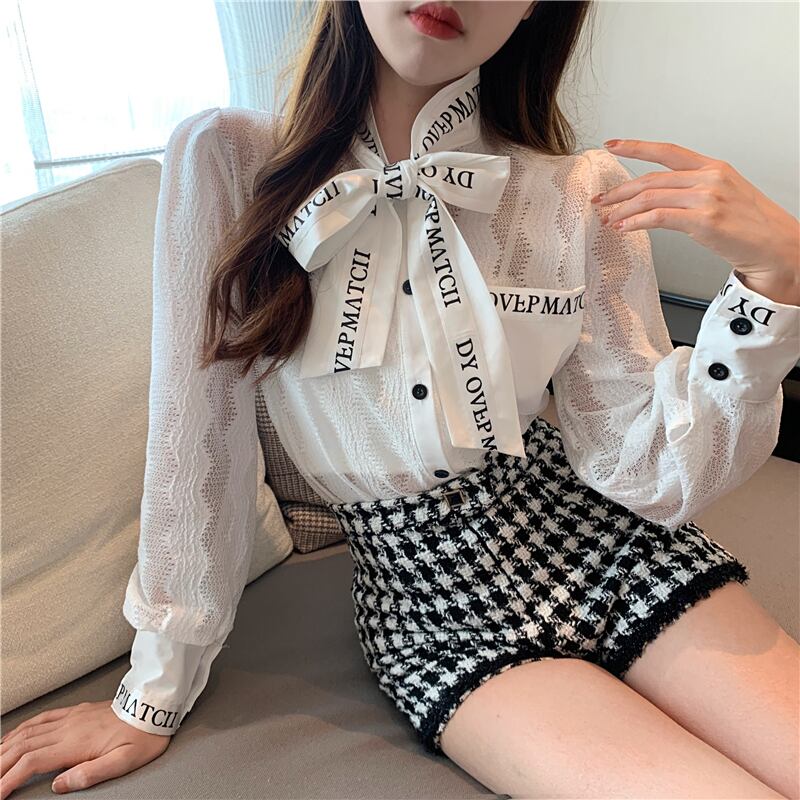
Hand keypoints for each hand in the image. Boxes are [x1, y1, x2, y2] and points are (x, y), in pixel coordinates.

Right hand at [0, 700, 170, 797]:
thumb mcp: (124, 762)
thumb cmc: (143, 735)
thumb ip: (90, 774)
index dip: (9, 779)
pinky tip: (13, 735)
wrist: (154, 707)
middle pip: (22, 747)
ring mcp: (71, 717)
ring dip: (5, 747)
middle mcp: (69, 727)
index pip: (31, 763)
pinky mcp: (77, 711)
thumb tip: (59, 785)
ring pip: (27, 731)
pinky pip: (42, 717)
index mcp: (76, 742)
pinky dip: (22, 728)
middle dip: (0, 765)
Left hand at [591, 139, 799, 297]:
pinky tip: (624, 228)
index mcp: (713, 168)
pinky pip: (659, 217)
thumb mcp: (724, 196)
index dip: (636, 146)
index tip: (612, 145)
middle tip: (601, 200)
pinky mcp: (704, 220)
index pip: (667, 150)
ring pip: (651, 197)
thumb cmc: (751, 226)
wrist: (776, 246)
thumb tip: (659, 198)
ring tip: (609, 219)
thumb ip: (694, 190)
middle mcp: (709, 178)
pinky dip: (636, 223)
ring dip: (623, 210)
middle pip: (651, 178)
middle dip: (620, 191)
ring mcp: (707, 198)